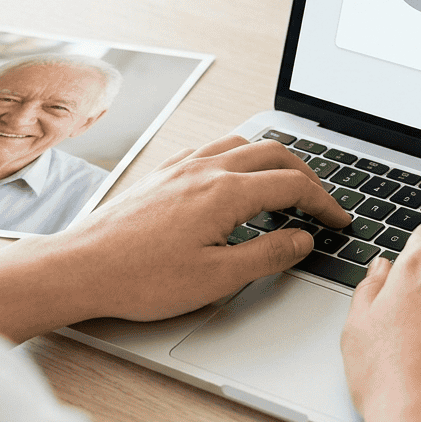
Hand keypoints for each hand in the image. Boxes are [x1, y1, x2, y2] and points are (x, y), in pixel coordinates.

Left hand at [53, 135, 349, 321]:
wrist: (81, 267)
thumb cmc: (140, 278)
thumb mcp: (218, 278)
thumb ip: (268, 254)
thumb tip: (302, 239)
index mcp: (226, 192)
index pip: (293, 185)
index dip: (324, 202)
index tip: (338, 220)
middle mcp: (206, 168)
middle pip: (274, 153)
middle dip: (307, 175)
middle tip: (322, 202)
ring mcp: (182, 166)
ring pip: (243, 143)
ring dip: (274, 160)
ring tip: (287, 186)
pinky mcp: (163, 173)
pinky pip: (214, 149)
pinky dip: (240, 157)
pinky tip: (236, 179)